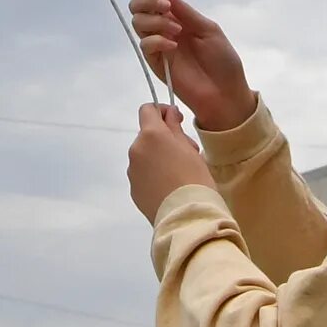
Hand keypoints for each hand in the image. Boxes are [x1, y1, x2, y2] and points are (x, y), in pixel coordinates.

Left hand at [128, 104, 210, 220]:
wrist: (187, 217)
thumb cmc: (195, 178)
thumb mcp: (189, 149)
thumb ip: (174, 128)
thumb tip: (168, 114)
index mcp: (150, 135)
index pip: (147, 110)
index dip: (162, 112)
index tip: (177, 122)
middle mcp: (135, 150)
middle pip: (148, 135)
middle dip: (165, 139)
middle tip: (188, 152)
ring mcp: (132, 171)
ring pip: (145, 155)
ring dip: (159, 157)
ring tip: (181, 173)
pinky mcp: (133, 190)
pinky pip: (143, 174)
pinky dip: (154, 174)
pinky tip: (171, 187)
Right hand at [130, 0, 254, 128]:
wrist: (225, 92)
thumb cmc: (222, 60)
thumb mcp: (209, 30)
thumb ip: (186, 11)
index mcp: (178, 18)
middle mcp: (164, 28)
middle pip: (138, 8)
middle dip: (146, 1)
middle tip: (165, 7)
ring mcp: (158, 46)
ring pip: (138, 24)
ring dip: (154, 20)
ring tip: (175, 30)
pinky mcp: (155, 63)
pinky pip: (145, 45)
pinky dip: (156, 40)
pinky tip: (171, 45)